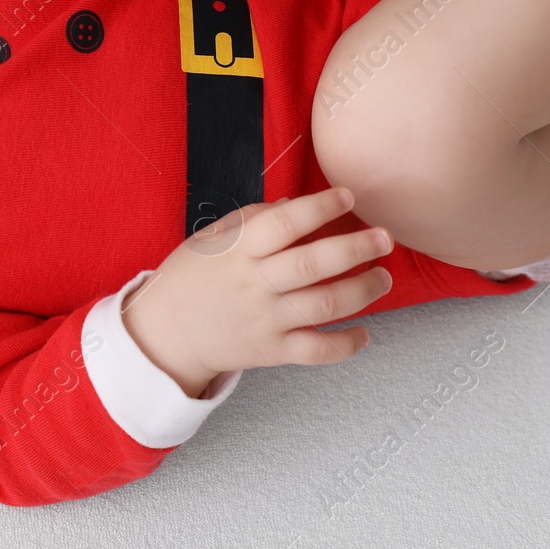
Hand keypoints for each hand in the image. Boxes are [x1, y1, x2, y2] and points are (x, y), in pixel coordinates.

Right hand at [119, 187, 393, 396]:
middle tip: (385, 237)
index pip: (284, 222)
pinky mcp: (272, 352)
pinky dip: (345, 345)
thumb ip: (249, 219)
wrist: (164, 335)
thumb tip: (292, 204)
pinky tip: (364, 333)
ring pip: (324, 305)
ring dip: (362, 290)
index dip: (319, 207)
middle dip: (356, 248)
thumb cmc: (188, 279)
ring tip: (383, 277)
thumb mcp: (209, 239)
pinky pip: (316, 351)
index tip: (347, 196)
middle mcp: (255, 284)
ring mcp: (266, 320)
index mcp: (238, 250)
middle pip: (313, 264)